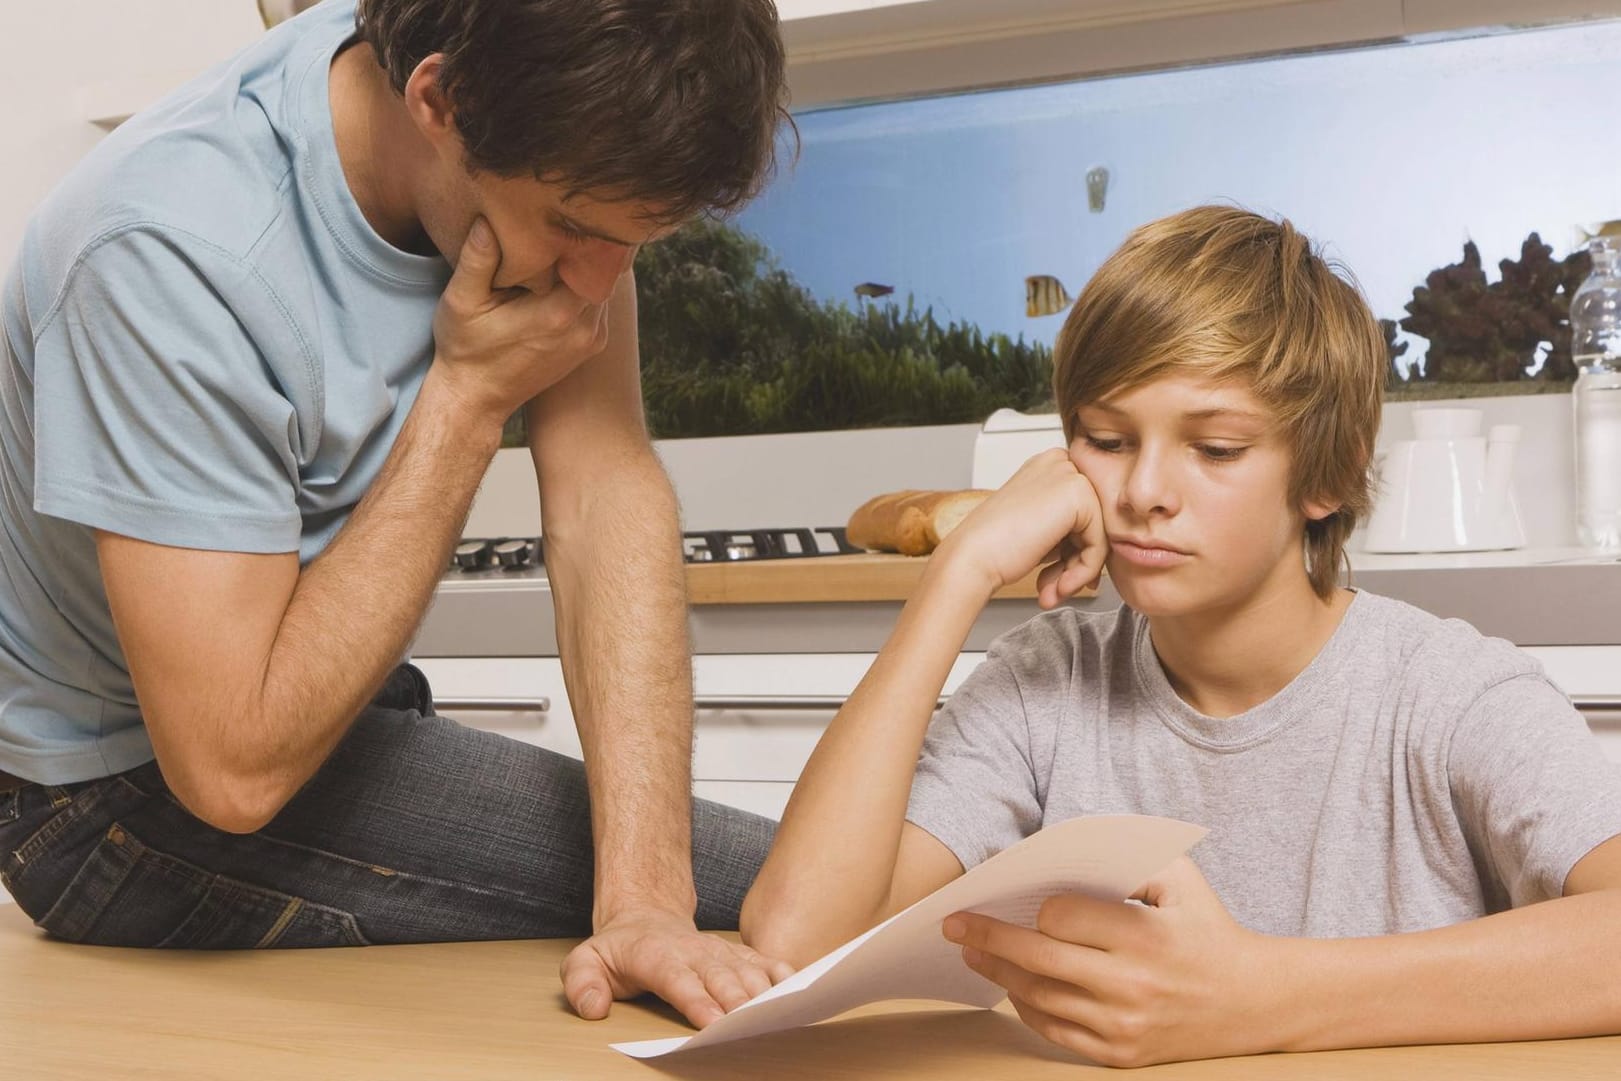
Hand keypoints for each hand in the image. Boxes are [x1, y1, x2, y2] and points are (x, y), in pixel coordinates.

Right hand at [430, 217, 609, 423]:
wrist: (476, 398)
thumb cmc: (465, 349)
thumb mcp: (462, 301)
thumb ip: (478, 259)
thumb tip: (488, 219)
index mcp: (559, 312)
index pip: (596, 258)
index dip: (585, 232)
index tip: (569, 211)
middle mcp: (584, 327)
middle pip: (607, 271)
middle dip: (590, 246)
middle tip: (571, 217)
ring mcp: (591, 339)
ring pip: (607, 287)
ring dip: (591, 267)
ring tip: (567, 241)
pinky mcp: (590, 345)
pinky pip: (600, 305)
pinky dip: (588, 286)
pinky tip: (565, 273)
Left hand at [560, 909, 796, 1028]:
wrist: (646, 919)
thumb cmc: (619, 950)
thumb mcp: (585, 961)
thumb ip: (581, 982)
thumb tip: (593, 1008)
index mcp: (657, 955)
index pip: (678, 979)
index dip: (697, 1000)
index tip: (713, 1022)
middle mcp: (694, 952)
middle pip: (721, 977)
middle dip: (738, 1002)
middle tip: (752, 1025)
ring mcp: (719, 951)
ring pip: (747, 970)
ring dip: (764, 992)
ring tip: (780, 1013)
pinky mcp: (738, 954)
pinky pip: (765, 962)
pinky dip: (783, 974)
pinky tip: (797, 990)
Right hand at [935, 448, 1106, 608]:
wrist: (972, 558)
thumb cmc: (993, 548)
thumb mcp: (1039, 532)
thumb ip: (1069, 533)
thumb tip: (1098, 554)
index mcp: (1048, 466)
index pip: (1084, 512)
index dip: (1075, 550)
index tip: (1061, 579)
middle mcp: (1060, 463)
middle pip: (1094, 521)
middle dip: (1077, 563)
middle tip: (1057, 589)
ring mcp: (1069, 474)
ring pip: (1099, 534)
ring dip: (1079, 572)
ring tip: (1054, 591)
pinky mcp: (1079, 493)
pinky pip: (1100, 543)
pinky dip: (1084, 571)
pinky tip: (1059, 585)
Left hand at [942, 858, 1282, 1066]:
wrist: (1253, 1002)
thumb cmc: (1207, 928)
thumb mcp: (1181, 878)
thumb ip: (1128, 854)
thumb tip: (1062, 847)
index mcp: (1143, 938)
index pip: (1062, 918)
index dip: (1039, 905)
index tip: (1027, 897)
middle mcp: (1130, 987)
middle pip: (1037, 959)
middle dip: (987, 937)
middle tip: (952, 924)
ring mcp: (1122, 1026)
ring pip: (1038, 998)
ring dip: (998, 972)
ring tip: (973, 952)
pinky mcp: (1118, 1055)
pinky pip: (1054, 1032)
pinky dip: (1026, 1008)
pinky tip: (1011, 987)